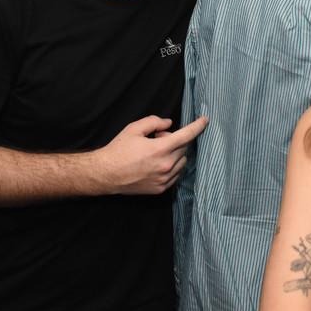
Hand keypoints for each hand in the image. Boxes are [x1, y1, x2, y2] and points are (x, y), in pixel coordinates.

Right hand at [92, 115, 207, 195]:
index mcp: (160, 149)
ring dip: (175, 153)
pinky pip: (176, 174)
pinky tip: (156, 164)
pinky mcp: (161, 189)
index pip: (186, 135)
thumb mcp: (134, 129)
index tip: (205, 120)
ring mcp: (164, 179)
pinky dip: (172, 166)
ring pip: (182, 161)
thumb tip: (169, 124)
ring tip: (155, 152)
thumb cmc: (118, 150)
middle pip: (183, 147)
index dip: (198, 126)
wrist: (106, 174)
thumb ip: (154, 122)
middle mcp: (166, 166)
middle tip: (157, 138)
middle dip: (175, 139)